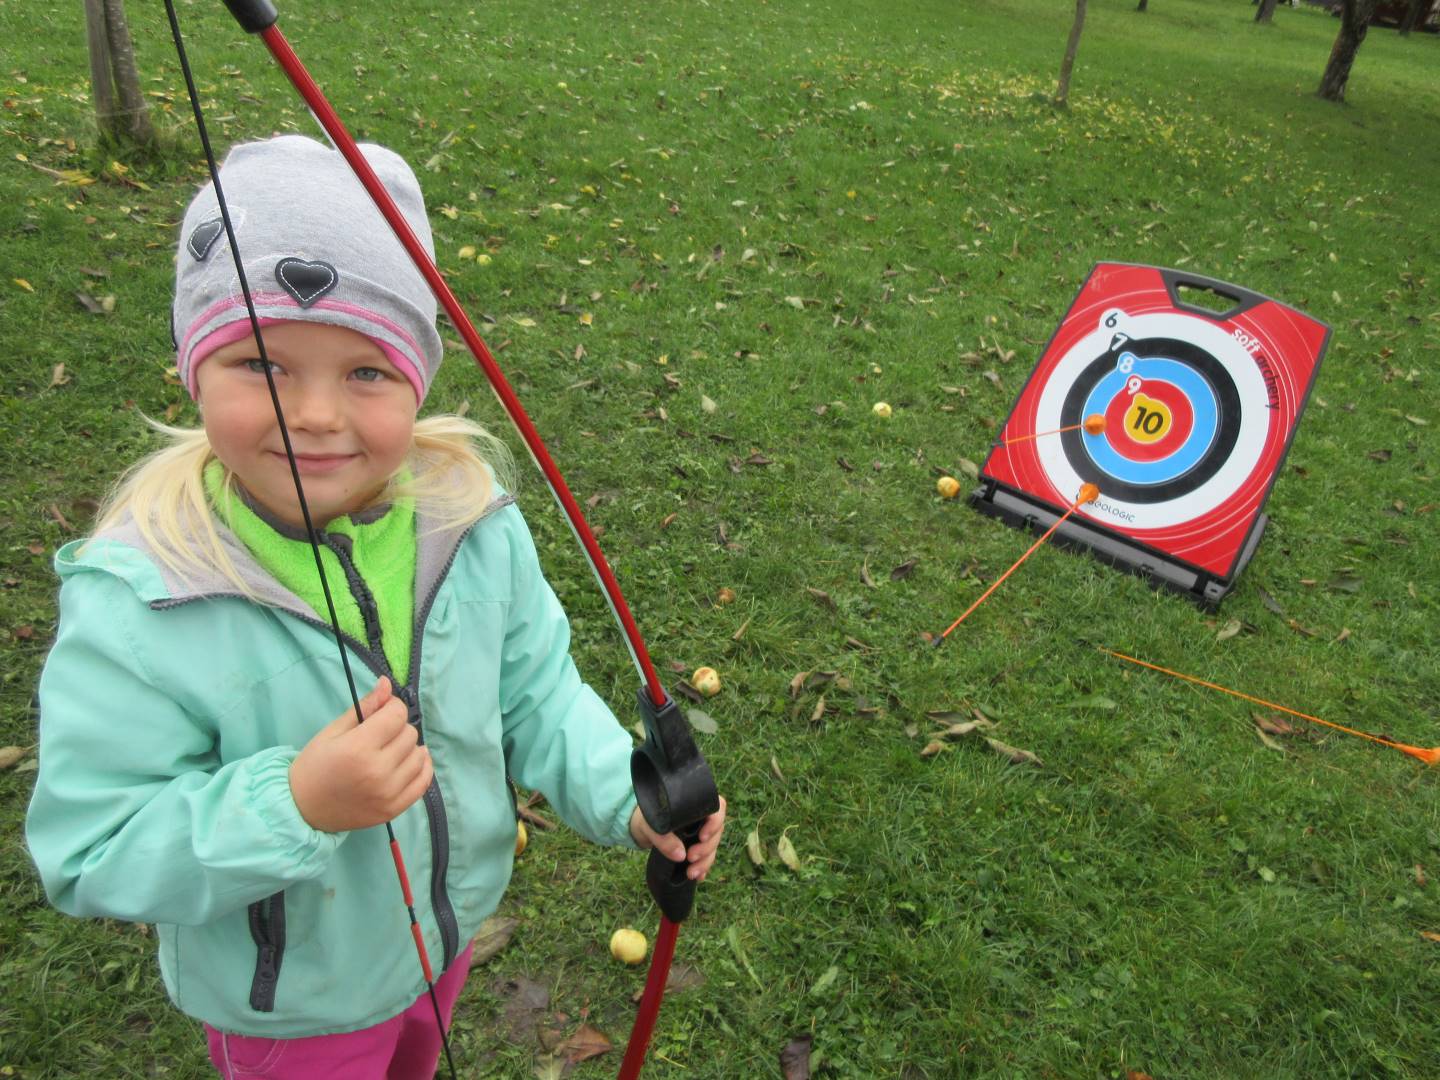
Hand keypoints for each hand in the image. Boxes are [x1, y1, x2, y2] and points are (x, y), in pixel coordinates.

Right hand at [289, 676, 433, 832]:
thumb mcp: (333, 731)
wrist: (302, 809)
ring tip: (390, 751)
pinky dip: (422, 768)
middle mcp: (377, 771)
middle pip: (409, 734)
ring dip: (408, 748)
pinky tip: (409, 761)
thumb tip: (387, 684)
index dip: (391, 707)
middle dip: (397, 728)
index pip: (397, 715)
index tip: (382, 712)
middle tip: (379, 735)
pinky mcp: (394, 810)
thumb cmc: (315, 766)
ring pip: (419, 756)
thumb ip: (364, 707)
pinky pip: (423, 782)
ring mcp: (388, 793)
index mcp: (358, 748)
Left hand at [629, 796, 726, 881]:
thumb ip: (664, 839)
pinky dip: (703, 868)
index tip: (702, 837)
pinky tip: (697, 877)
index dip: (715, 823)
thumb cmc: (648, 819)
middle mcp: (703, 817)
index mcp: (696, 804)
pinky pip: (707, 857)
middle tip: (691, 858)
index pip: (717, 807)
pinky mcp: (698, 846)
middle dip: (706, 848)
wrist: (644, 828)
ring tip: (691, 874)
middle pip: (717, 831)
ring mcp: (702, 832)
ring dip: (705, 862)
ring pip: (713, 847)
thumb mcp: (651, 826)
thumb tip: (681, 856)